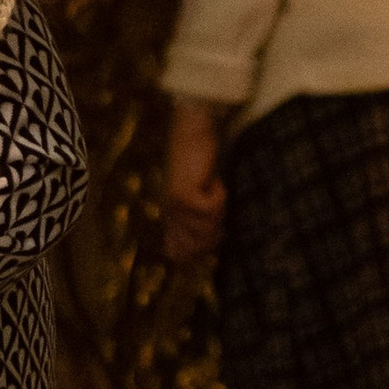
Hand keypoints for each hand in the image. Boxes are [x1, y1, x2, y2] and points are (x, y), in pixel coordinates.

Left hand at [162, 98, 226, 265]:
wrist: (192, 133)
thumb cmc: (201, 162)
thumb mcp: (201, 195)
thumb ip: (200, 221)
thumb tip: (205, 252)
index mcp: (170, 218)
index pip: (179, 255)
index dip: (200, 250)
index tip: (214, 229)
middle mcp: (169, 215)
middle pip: (199, 247)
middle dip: (215, 230)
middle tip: (213, 203)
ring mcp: (174, 208)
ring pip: (209, 228)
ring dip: (219, 208)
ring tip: (212, 189)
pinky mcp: (183, 196)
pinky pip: (212, 210)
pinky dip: (219, 196)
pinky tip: (212, 181)